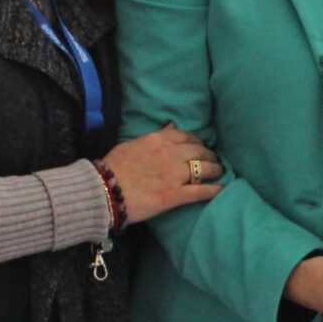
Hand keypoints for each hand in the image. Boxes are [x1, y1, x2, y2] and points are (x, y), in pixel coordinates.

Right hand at [103, 123, 224, 223]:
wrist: (102, 190)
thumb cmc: (112, 167)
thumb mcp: (133, 143)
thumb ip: (155, 136)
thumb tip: (171, 126)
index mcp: (159, 140)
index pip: (187, 136)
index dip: (198, 142)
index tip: (201, 146)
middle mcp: (170, 154)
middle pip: (200, 151)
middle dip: (210, 155)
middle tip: (213, 160)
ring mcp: (174, 175)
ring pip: (205, 168)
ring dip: (215, 170)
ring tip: (218, 172)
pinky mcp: (174, 195)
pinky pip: (201, 191)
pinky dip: (214, 190)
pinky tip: (221, 189)